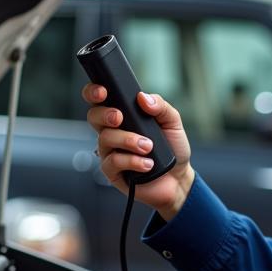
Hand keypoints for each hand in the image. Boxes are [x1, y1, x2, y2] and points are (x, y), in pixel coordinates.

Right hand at [83, 85, 194, 219]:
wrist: (178, 178)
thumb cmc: (173, 148)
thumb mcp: (172, 122)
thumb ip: (160, 106)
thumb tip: (143, 97)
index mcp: (125, 115)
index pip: (100, 99)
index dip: (94, 92)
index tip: (103, 92)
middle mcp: (113, 131)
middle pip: (93, 116)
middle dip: (105, 114)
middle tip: (120, 118)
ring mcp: (111, 151)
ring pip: (105, 138)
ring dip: (127, 140)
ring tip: (148, 146)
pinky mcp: (112, 172)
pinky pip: (112, 162)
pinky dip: (132, 161)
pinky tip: (147, 163)